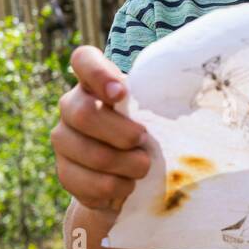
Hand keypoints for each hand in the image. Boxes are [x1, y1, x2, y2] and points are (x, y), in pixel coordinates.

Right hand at [50, 46, 152, 213]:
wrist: (126, 177)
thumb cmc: (147, 133)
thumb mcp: (152, 112)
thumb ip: (155, 99)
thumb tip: (185, 91)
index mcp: (93, 82)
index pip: (82, 60)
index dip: (98, 74)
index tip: (121, 93)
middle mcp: (71, 106)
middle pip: (84, 113)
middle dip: (123, 133)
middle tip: (144, 141)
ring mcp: (63, 139)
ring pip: (92, 154)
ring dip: (127, 165)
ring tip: (143, 167)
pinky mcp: (65, 173)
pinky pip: (91, 184)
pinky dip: (118, 188)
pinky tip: (127, 185)